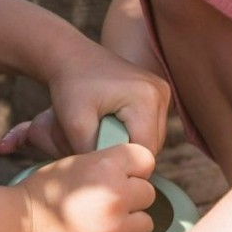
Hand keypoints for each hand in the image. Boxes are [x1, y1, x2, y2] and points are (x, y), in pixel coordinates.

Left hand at [0, 45, 169, 158]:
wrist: (71, 56)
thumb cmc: (70, 86)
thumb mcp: (74, 122)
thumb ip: (90, 151)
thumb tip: (104, 175)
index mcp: (146, 98)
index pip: (144, 149)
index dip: (123, 162)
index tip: (100, 164)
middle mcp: (161, 93)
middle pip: (152, 145)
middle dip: (126, 152)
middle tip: (99, 150)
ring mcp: (162, 91)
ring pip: (152, 137)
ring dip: (130, 143)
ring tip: (103, 135)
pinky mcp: (157, 93)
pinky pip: (150, 125)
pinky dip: (132, 132)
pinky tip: (111, 126)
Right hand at [14, 142, 156, 231]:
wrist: (19, 228)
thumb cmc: (45, 192)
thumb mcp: (75, 162)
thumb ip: (109, 163)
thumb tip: (139, 173)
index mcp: (106, 166)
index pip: (145, 159)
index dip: (133, 168)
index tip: (120, 177)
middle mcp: (114, 195)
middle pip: (148, 192)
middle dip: (131, 197)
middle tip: (106, 203)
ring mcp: (114, 228)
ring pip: (146, 222)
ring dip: (131, 224)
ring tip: (105, 223)